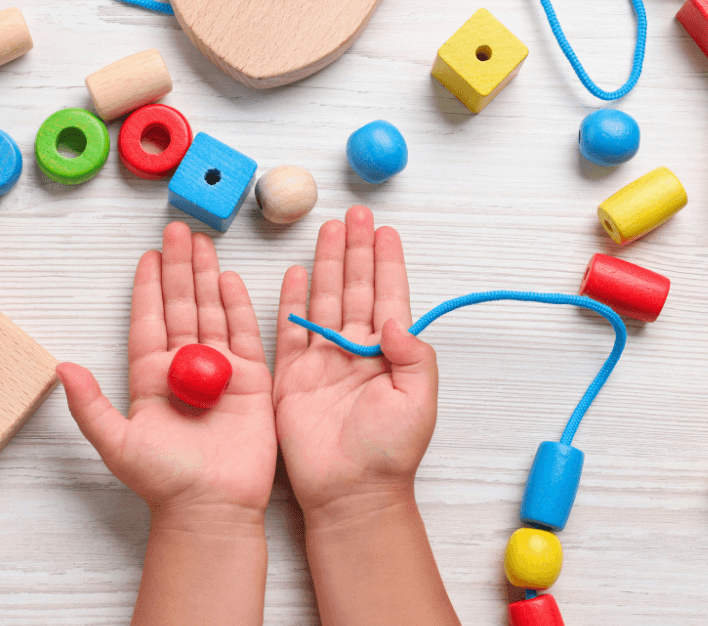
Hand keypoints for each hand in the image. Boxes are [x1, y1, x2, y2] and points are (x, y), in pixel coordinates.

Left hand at [58, 222, 275, 523]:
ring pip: (211, 311)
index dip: (148, 287)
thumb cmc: (163, 481)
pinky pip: (246, 334)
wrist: (211, 507)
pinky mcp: (252, 381)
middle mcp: (185, 368)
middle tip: (178, 229)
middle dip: (180, 267)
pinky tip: (231, 278)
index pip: (149, 321)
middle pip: (181, 306)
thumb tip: (61, 367)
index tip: (148, 256)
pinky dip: (239, 305)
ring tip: (203, 240)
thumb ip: (88, 404)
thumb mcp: (115, 442)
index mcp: (151, 378)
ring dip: (206, 276)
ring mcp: (220, 371)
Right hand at [274, 205, 438, 522]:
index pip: (389, 297)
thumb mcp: (419, 403)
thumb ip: (413, 357)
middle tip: (354, 214)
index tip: (384, 230)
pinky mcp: (293, 377)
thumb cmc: (389, 454)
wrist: (349, 493)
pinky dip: (290, 302)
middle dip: (355, 250)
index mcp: (389, 355)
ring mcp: (323, 362)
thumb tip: (395, 319)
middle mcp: (355, 351)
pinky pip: (289, 331)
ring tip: (327, 229)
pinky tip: (293, 274)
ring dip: (327, 265)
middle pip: (356, 288)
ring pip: (324, 300)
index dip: (386, 262)